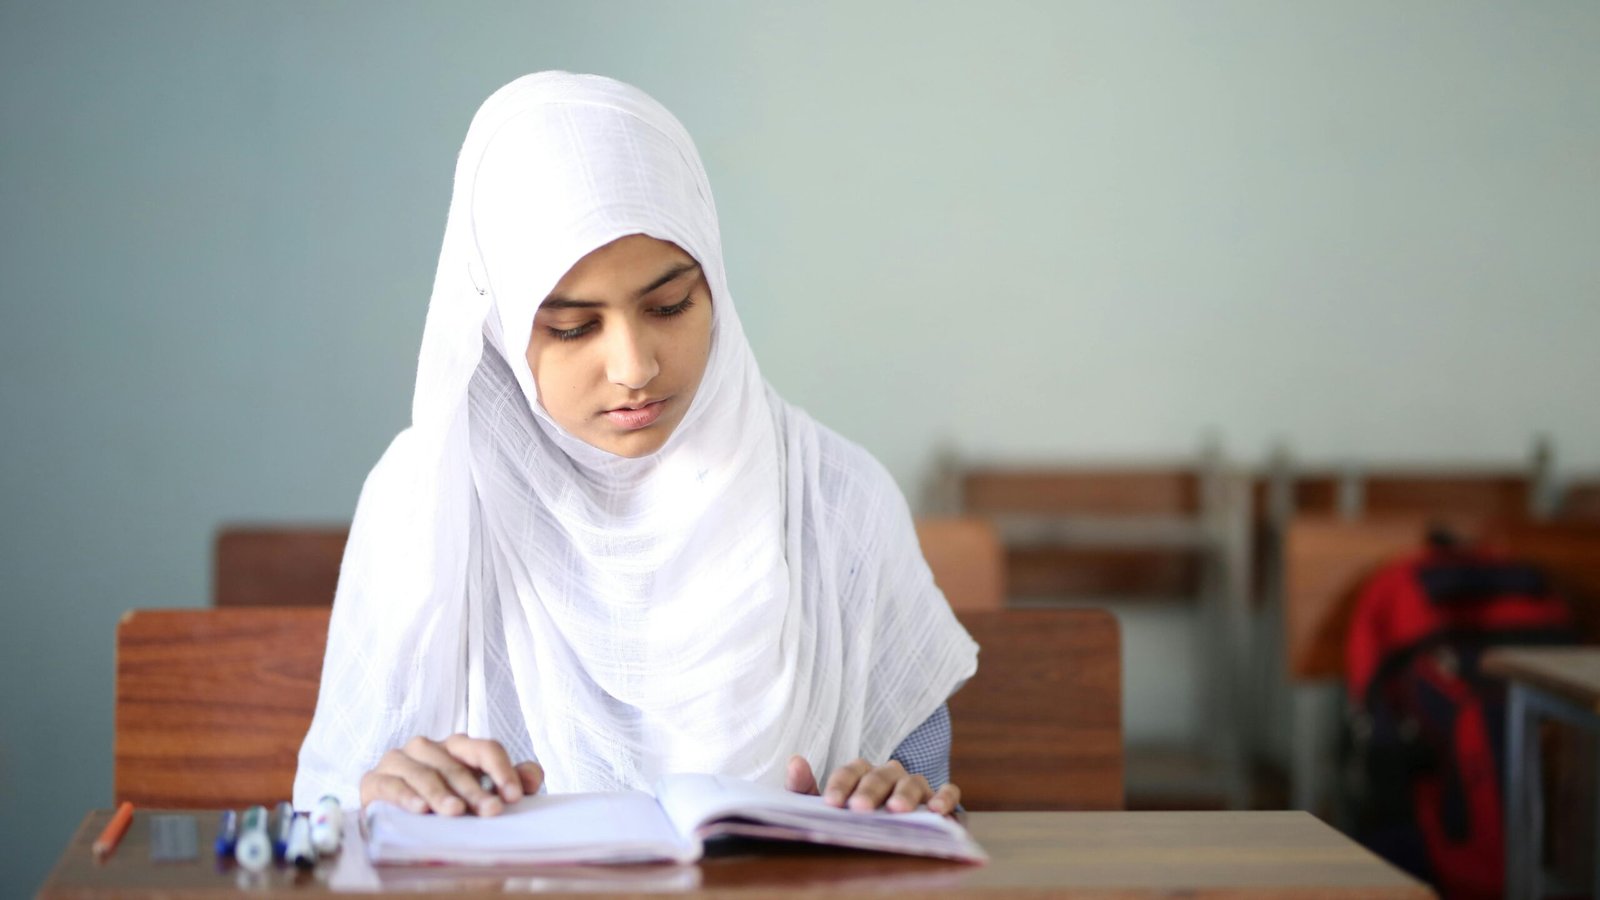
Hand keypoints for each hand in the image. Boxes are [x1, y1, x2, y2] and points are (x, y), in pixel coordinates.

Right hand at [359, 734, 543, 815]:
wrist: (394, 815)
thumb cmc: (445, 800)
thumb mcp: (481, 791)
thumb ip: (511, 780)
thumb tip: (532, 777)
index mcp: (457, 746)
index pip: (485, 749)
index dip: (502, 770)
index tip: (514, 796)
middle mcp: (427, 747)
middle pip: (456, 765)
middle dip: (475, 791)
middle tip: (491, 811)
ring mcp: (399, 760)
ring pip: (424, 773)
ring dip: (441, 793)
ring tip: (456, 812)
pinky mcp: (374, 780)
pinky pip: (391, 785)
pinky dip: (406, 796)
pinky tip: (420, 809)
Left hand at [784, 755, 959, 814]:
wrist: (894, 833)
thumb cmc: (856, 818)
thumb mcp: (828, 806)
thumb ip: (806, 788)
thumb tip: (794, 761)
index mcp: (863, 773)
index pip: (851, 771)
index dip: (841, 785)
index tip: (831, 804)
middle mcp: (890, 775)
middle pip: (881, 775)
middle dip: (870, 790)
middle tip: (860, 808)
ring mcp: (917, 786)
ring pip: (913, 781)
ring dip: (905, 793)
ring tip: (896, 810)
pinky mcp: (942, 802)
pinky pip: (949, 792)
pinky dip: (945, 798)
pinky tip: (936, 811)